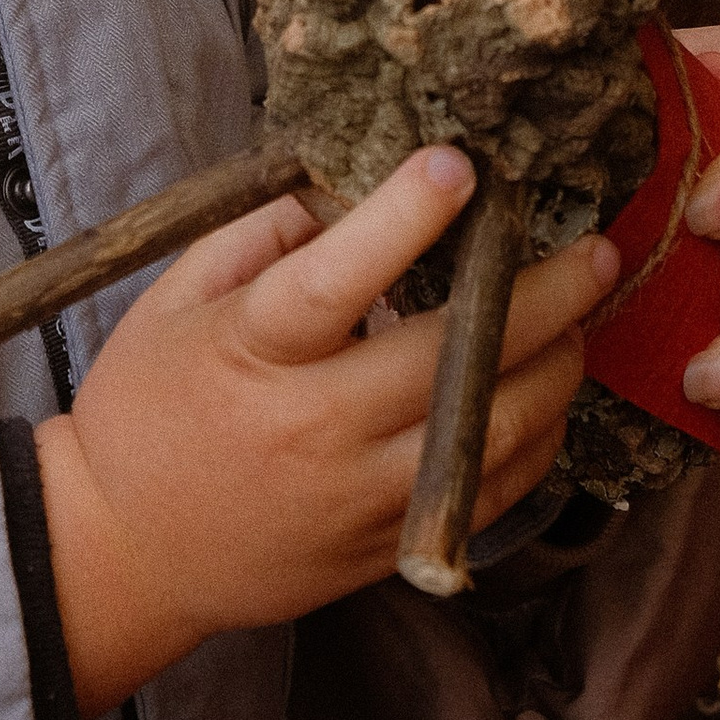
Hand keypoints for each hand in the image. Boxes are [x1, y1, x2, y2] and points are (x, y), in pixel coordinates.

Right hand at [36, 146, 617, 713]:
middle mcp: (312, 428)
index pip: (334, 280)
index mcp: (250, 353)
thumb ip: (263, 237)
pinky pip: (489, 495)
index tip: (462, 166)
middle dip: (541, 297)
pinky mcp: (384, 546)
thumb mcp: (173, 302)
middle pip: (451, 359)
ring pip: (492, 432)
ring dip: (555, 369)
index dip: (403, 219)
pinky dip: (535, 441)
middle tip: (593, 249)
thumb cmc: (146, 412)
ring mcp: (357, 496)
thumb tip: (354, 182)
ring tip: (579, 319)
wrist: (126, 553)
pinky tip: (543, 395)